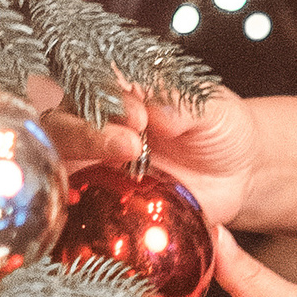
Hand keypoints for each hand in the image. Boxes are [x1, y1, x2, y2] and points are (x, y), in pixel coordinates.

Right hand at [25, 74, 262, 225]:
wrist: (238, 173)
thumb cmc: (220, 128)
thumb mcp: (211, 108)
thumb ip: (184, 103)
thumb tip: (157, 110)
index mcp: (117, 92)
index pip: (90, 87)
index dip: (107, 98)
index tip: (139, 115)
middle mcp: (95, 125)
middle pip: (60, 125)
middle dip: (87, 133)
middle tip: (130, 144)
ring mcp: (93, 165)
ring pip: (59, 163)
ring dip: (81, 165)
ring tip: (125, 163)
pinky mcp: (98, 202)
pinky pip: (76, 208)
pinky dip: (79, 209)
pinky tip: (100, 209)